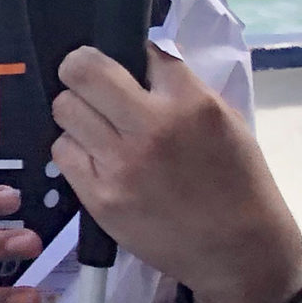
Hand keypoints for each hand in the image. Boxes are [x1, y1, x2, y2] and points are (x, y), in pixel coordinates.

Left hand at [53, 44, 301, 302]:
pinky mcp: (98, 196)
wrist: (238, 251)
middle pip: (81, 71)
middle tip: (89, 83)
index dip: (131, 56)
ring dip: (77, 112)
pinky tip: (96, 158)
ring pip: (64, 109)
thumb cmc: (237, 182)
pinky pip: (63, 152)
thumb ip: (183, 89)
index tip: (130, 68)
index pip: (141, 51)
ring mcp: (120, 164)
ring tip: (97, 126)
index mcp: (192, 103)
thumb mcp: (226, 122)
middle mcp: (152, 128)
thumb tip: (142, 58)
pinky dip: (74, 149)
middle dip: (81, 70)